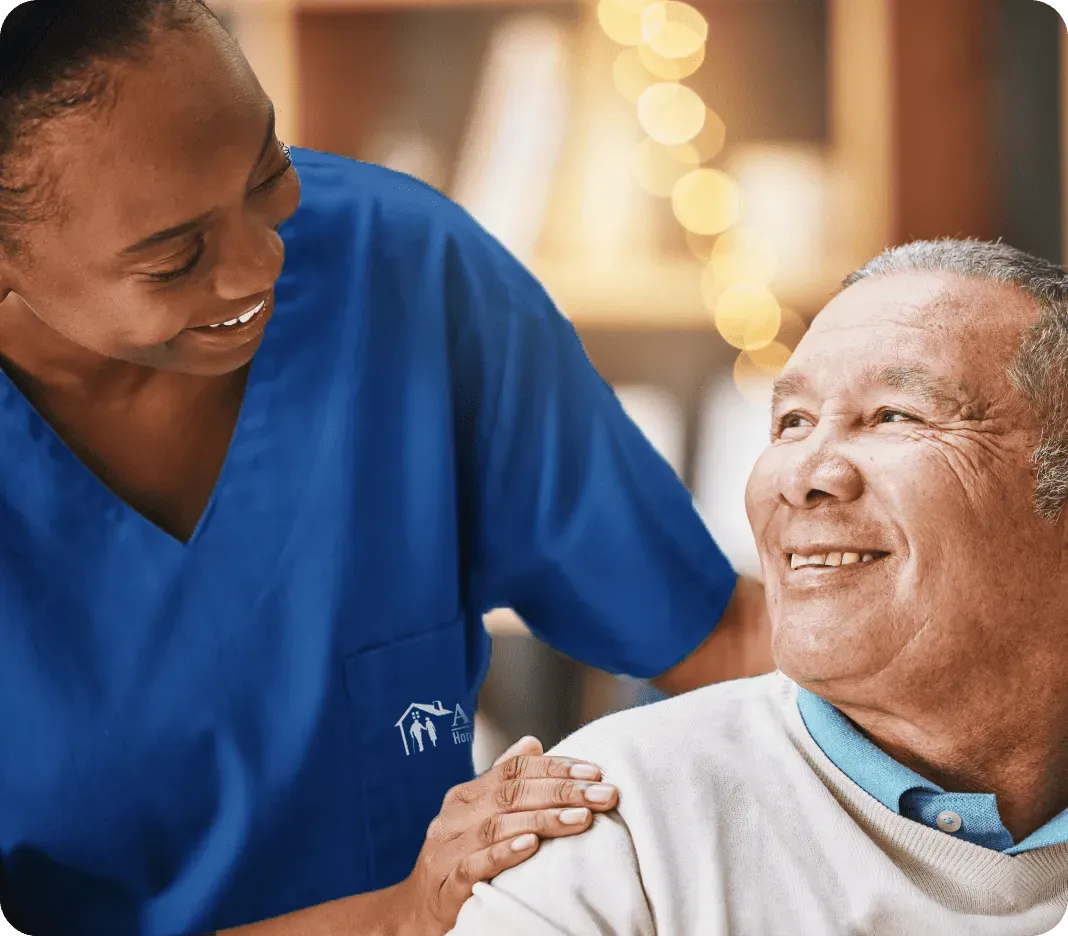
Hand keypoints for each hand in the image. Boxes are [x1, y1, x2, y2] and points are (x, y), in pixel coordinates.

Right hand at [392, 735, 617, 935]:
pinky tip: (532, 846)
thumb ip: (504, 781)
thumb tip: (533, 741)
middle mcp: (453, 816)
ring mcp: (446, 849)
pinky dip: (504, 852)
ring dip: (544, 819)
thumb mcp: (479, 817)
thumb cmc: (459, 859)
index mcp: (465, 795)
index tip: (596, 772)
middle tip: (604, 795)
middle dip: (562, 791)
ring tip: (582, 818)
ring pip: (497, 825)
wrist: (416, 913)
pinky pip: (475, 864)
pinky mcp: (446, 885)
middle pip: (511, 793)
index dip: (555, 767)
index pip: (513, 770)